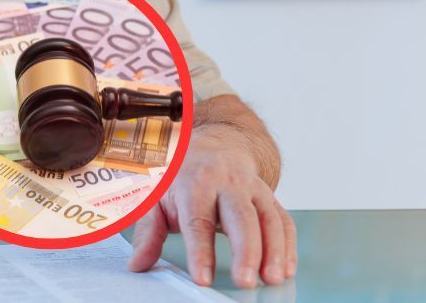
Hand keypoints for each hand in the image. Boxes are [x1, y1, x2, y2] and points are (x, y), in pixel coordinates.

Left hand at [127, 124, 296, 287]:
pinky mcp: (269, 196)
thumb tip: (137, 264)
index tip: (202, 278)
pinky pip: (283, 220)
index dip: (200, 251)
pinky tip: (285, 268)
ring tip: (272, 278)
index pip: (197, 221)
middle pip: (240, 217)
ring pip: (268, 218)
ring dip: (273, 250)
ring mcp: (251, 188)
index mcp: (194, 182)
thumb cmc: (179, 176)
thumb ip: (148, 232)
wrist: (209, 144)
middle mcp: (226, 182)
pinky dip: (287, 245)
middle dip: (245, 251)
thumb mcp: (156, 197)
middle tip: (245, 280)